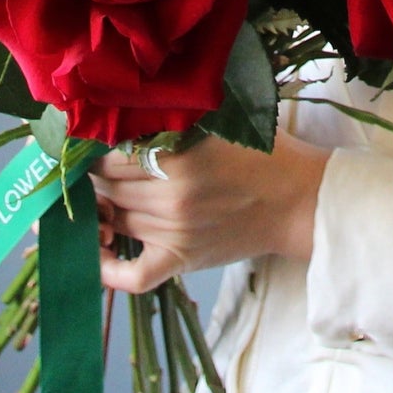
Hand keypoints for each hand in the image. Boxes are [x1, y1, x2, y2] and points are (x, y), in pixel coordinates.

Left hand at [91, 133, 331, 293]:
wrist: (300, 200)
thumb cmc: (263, 154)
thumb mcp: (219, 123)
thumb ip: (173, 123)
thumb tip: (123, 118)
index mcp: (178, 159)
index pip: (110, 155)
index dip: (95, 148)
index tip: (93, 142)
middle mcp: (171, 199)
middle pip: (108, 187)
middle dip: (96, 176)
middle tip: (93, 165)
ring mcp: (175, 233)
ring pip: (115, 219)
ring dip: (102, 207)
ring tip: (101, 193)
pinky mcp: (181, 260)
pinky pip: (132, 275)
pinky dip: (107, 268)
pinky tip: (98, 248)